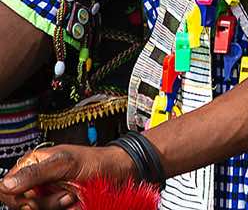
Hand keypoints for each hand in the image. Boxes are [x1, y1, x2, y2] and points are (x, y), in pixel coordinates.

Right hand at [0, 145, 133, 209]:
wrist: (118, 174)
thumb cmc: (95, 161)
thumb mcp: (65, 163)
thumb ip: (36, 172)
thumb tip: (7, 184)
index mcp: (34, 164)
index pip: (7, 187)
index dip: (17, 198)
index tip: (32, 200)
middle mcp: (37, 181)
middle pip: (21, 205)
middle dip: (43, 203)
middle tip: (63, 192)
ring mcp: (47, 196)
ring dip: (57, 207)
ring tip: (72, 195)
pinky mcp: (58, 207)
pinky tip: (76, 203)